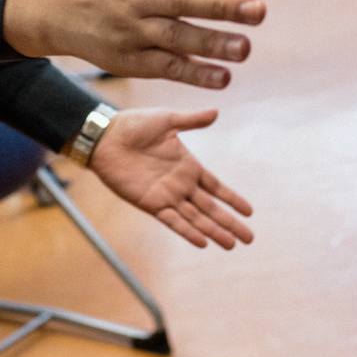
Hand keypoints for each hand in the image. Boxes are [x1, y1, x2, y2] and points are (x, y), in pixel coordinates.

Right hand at [2, 0, 264, 88]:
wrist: (55, 3)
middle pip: (182, 0)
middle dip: (221, 6)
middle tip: (260, 9)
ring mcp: (132, 28)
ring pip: (175, 38)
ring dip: (212, 45)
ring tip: (246, 48)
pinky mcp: (131, 59)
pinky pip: (165, 68)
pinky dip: (194, 74)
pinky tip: (224, 78)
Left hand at [88, 108, 253, 248]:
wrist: (106, 136)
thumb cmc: (134, 125)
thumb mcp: (168, 120)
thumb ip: (192, 121)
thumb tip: (216, 112)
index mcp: (188, 166)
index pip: (216, 187)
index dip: (232, 199)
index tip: (250, 212)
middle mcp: (181, 184)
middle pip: (211, 208)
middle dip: (230, 223)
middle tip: (249, 238)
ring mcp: (167, 195)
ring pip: (196, 218)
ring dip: (214, 231)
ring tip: (231, 244)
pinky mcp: (151, 203)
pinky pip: (173, 221)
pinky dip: (187, 231)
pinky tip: (203, 241)